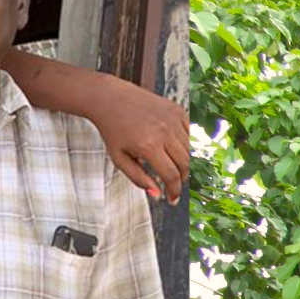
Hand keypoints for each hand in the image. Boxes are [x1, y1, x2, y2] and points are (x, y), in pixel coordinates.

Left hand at [89, 80, 188, 200]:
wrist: (110, 98)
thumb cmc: (113, 130)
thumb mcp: (119, 159)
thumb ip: (138, 179)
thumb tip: (157, 195)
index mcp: (148, 146)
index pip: (171, 176)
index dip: (174, 191)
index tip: (172, 199)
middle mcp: (164, 132)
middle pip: (184, 164)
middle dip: (180, 178)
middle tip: (173, 183)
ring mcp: (172, 119)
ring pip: (189, 150)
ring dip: (182, 162)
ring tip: (170, 164)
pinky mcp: (177, 110)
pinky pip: (189, 133)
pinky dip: (185, 143)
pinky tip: (173, 146)